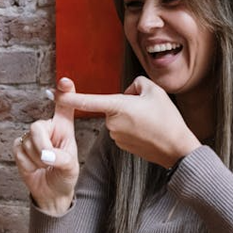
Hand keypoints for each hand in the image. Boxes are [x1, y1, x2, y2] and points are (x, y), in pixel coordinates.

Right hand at [12, 78, 79, 215]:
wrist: (51, 192)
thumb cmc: (64, 176)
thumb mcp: (71, 168)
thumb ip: (61, 159)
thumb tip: (46, 156)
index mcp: (64, 128)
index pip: (64, 107)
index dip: (65, 93)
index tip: (65, 81)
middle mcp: (48, 128)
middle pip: (37, 126)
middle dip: (41, 146)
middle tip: (48, 160)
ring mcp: (32, 137)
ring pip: (27, 142)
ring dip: (36, 160)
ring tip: (45, 166)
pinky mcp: (20, 146)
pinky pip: (18, 151)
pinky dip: (27, 164)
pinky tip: (34, 168)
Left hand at [55, 76, 200, 167]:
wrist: (176, 148)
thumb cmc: (167, 119)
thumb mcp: (155, 91)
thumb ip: (137, 84)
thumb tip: (128, 92)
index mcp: (118, 106)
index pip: (89, 100)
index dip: (71, 96)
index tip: (56, 93)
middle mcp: (112, 122)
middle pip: (113, 105)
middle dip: (125, 103)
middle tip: (147, 109)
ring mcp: (115, 136)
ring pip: (118, 117)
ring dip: (130, 116)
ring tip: (150, 122)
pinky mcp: (121, 145)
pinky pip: (123, 129)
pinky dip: (132, 128)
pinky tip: (147, 131)